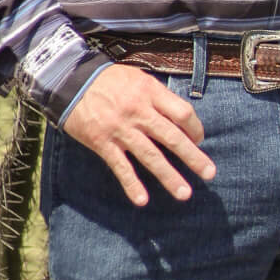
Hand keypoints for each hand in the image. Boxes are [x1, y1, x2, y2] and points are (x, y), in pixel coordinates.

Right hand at [63, 63, 215, 206]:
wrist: (70, 80)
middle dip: (193, 157)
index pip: (183, 113)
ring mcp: (121, 129)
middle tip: (209, 173)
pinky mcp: (103, 143)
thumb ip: (159, 97)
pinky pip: (121, 167)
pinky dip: (132, 184)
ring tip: (184, 193)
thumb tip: (181, 119)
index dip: (195, 128)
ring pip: (151, 156)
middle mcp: (139, 112)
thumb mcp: (139, 78)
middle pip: (173, 138)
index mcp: (151, 93)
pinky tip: (142, 200)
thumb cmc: (109, 80)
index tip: (199, 140)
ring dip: (169, 176)